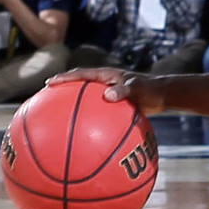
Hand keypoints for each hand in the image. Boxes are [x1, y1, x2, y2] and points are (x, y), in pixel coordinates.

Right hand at [48, 68, 166, 115]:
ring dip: (72, 105)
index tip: (49, 83)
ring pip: (85, 99)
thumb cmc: (151, 89)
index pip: (80, 75)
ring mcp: (108, 94)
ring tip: (58, 117)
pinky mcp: (113, 105)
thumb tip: (107, 96)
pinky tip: (82, 133)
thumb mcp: (138, 89)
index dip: (64, 79)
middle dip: (62, 90)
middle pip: (78, 86)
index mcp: (106, 75)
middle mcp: (104, 83)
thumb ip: (124, 91)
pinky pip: (96, 111)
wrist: (163, 94)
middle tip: (45, 98)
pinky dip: (88, 118)